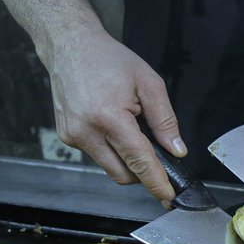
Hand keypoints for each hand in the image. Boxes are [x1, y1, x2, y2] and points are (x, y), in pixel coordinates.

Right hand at [45, 25, 185, 202]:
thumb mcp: (148, 83)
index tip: (168, 197)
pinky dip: (110, 149)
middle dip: (143, 172)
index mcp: (108, 117)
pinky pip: (97, 155)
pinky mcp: (67, 137)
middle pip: (123, 174)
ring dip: (126, 159)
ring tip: (128, 127)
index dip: (156, 182)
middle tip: (155, 154)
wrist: (70, 45)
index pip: (139, 161)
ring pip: (110, 167)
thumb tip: (176, 150)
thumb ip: (165, 120)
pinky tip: (111, 124)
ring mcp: (73, 136)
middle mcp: (86, 131)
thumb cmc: (108, 59)